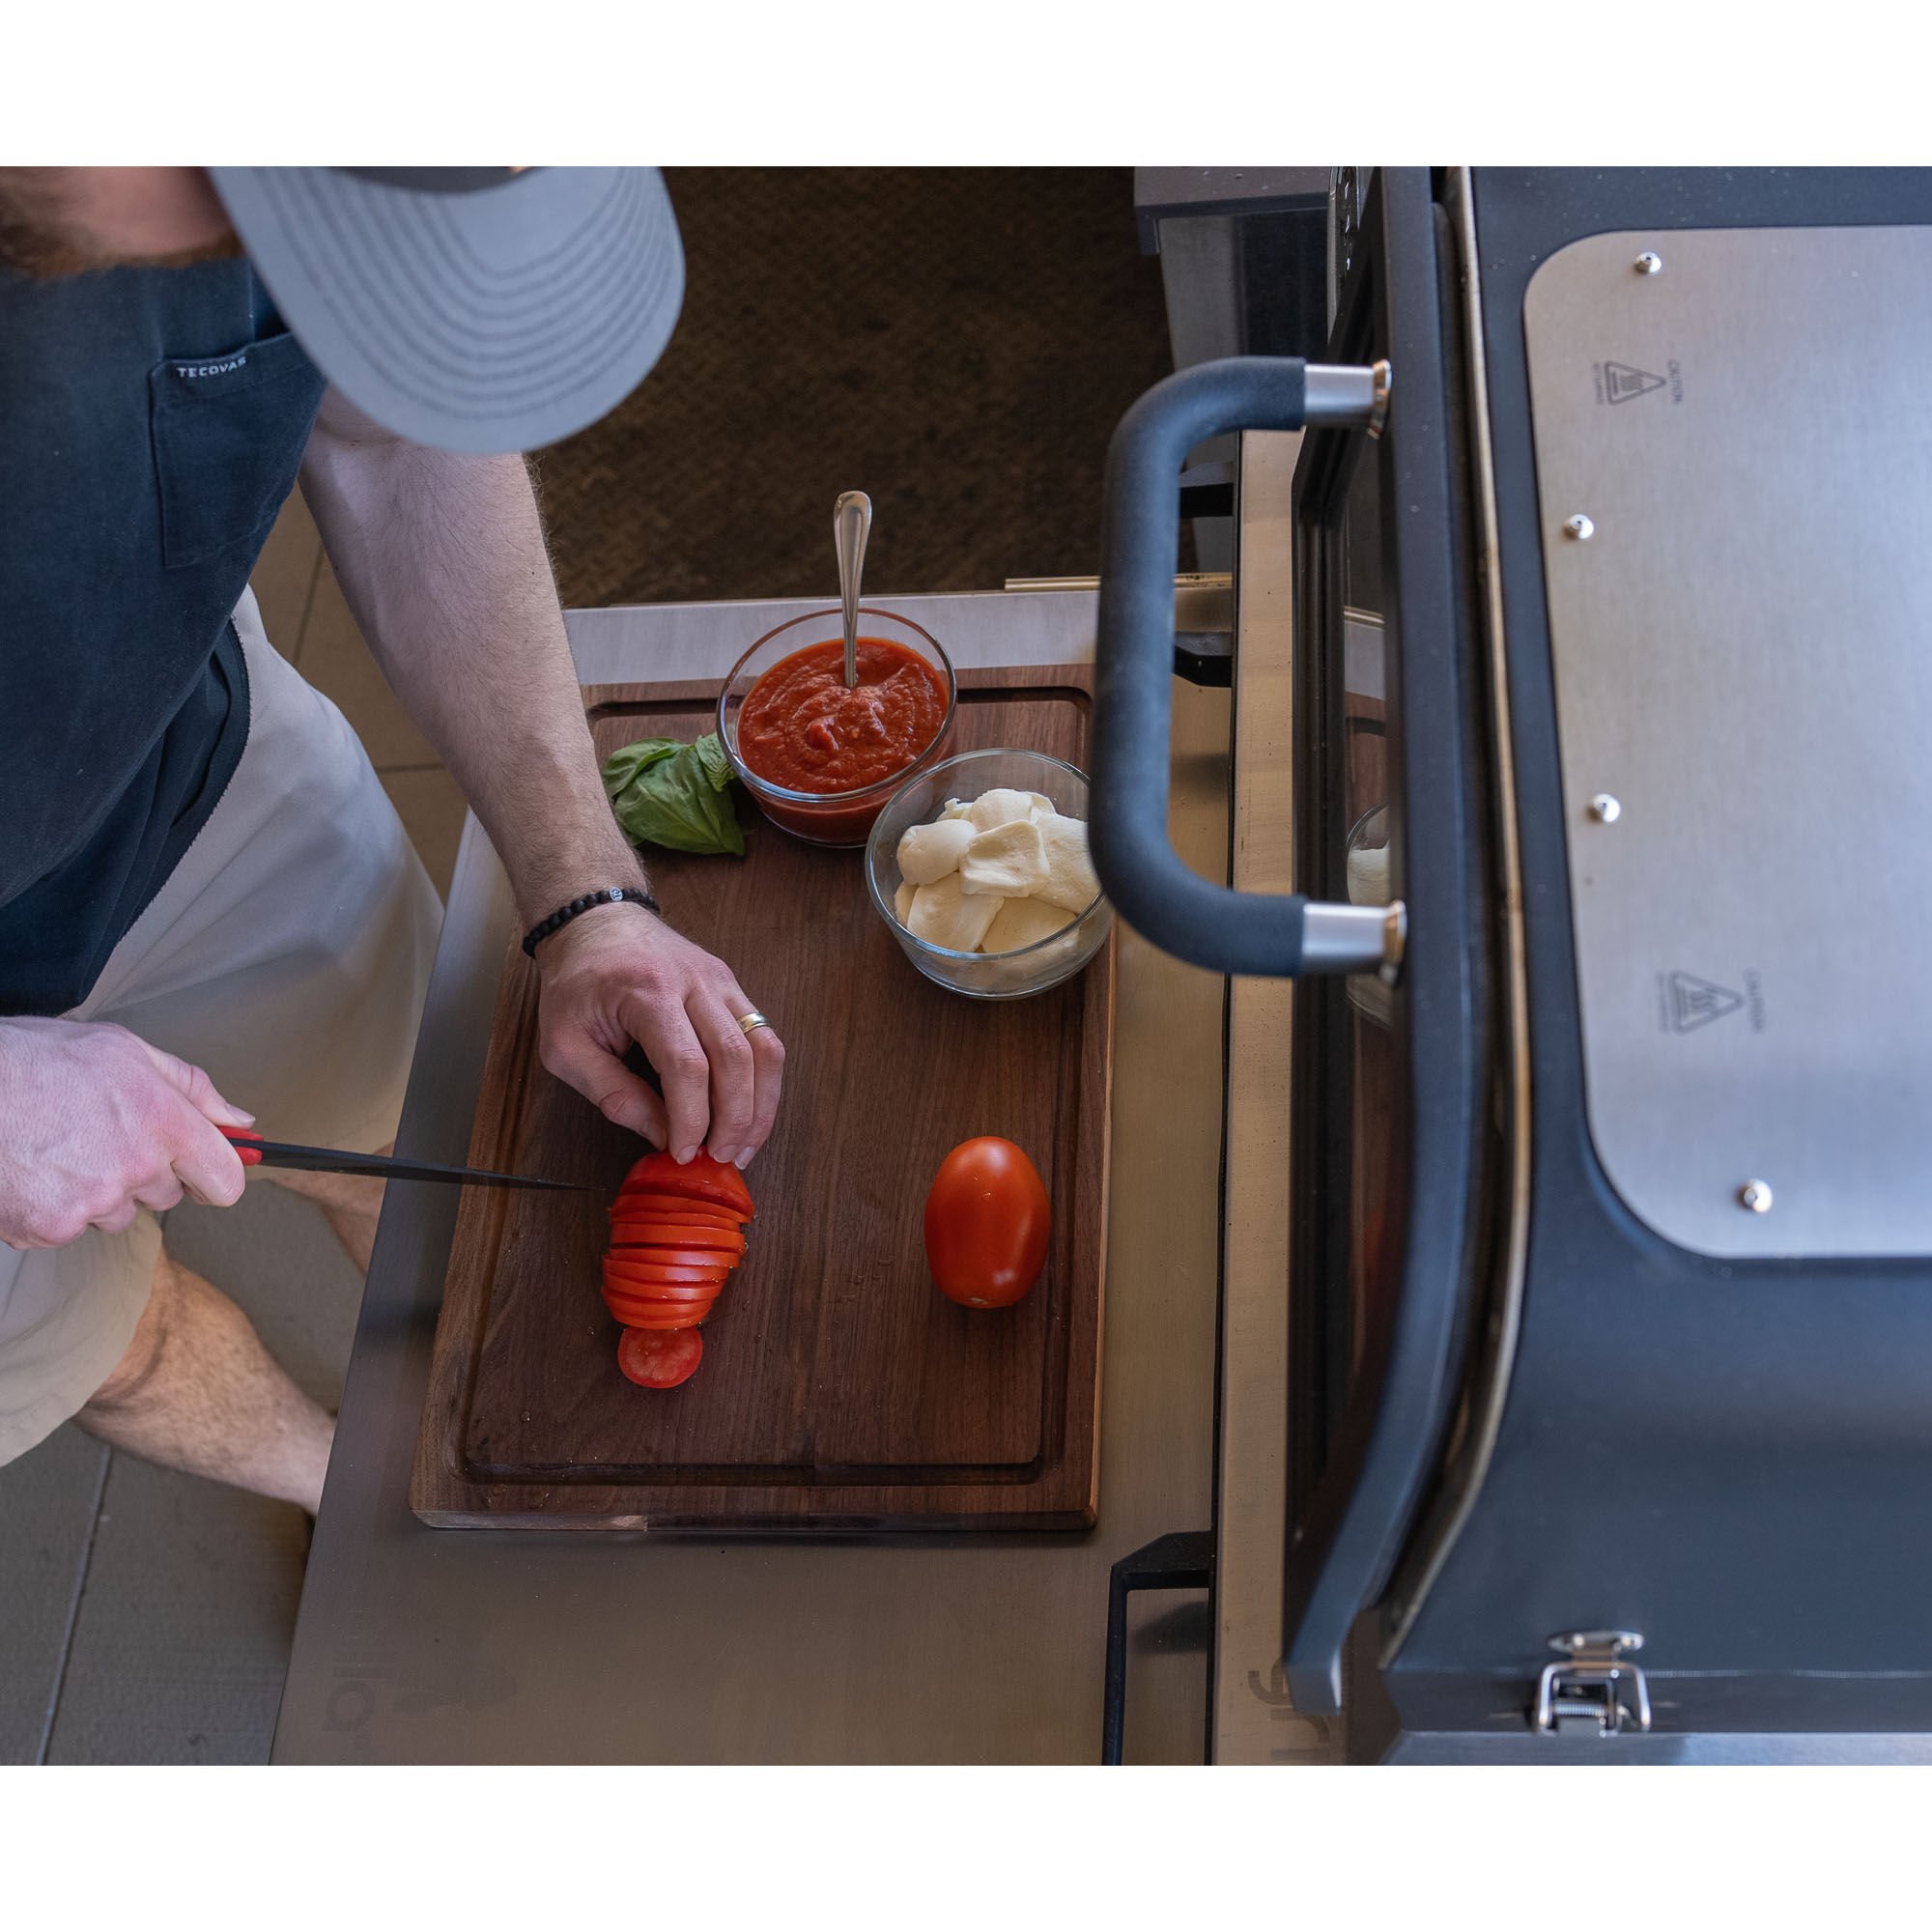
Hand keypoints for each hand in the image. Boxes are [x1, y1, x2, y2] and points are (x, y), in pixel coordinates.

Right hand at [0, 1017, 252, 1248]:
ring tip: (59, 1148)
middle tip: (100, 1136)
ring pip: (115, 1213)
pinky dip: (54, 1207)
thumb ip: (192, 1089)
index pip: (224, 1179)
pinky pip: (69, 1229)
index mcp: (163, 1121)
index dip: (216, 1176)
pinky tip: (34, 1170)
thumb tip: (238, 1120)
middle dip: (144, 1173)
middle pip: (166, 1196)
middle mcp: (133, 1167)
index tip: (203, 1172)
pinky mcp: (48, 1228)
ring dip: (97, 1191)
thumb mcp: (125, 1051)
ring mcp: (90, 1202)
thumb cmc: (36, 1060)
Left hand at [533, 906, 783, 1166]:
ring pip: (764, 1046)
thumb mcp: (566, 1047)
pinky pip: (764, 1036)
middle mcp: (693, 982)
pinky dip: (763, 1081)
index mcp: (646, 993)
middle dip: (734, 1118)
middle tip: (721, 1158)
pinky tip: (750, 1112)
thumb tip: (663, 1138)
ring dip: (761, 1103)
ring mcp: (720, 980)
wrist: (595, 922)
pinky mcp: (732, 986)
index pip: (686, 1064)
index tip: (682, 1153)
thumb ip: (613, 1094)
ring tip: (745, 1145)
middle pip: (735, 1057)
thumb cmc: (574, 985)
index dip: (691, 1117)